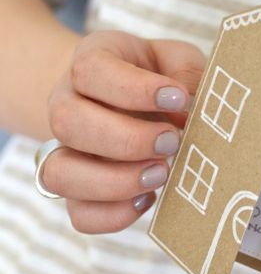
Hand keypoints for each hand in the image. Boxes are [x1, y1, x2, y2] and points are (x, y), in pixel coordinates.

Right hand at [43, 30, 205, 232]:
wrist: (129, 97)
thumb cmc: (158, 76)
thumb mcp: (177, 59)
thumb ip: (187, 72)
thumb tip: (189, 108)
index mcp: (90, 62)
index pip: (90, 70)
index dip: (134, 89)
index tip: (178, 98)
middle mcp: (65, 104)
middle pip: (67, 123)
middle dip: (126, 139)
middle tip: (172, 142)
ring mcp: (64, 150)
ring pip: (59, 174)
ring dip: (114, 182)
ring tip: (161, 173)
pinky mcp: (77, 190)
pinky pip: (79, 214)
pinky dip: (115, 215)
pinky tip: (149, 198)